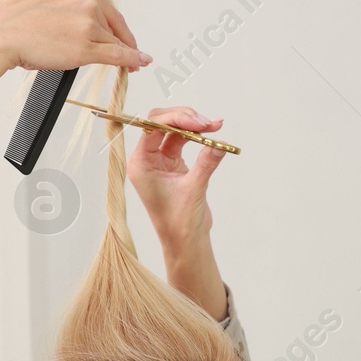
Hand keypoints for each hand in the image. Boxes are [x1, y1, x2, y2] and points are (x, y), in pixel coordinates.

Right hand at [0, 0, 151, 108]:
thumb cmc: (15, 21)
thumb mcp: (49, 5)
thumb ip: (71, 11)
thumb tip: (85, 27)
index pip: (109, 10)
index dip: (120, 28)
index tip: (125, 38)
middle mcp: (87, 2)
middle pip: (115, 27)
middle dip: (124, 43)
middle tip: (132, 56)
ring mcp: (88, 25)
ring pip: (115, 43)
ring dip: (123, 56)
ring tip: (128, 67)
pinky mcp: (86, 47)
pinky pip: (117, 55)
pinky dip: (131, 60)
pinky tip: (139, 64)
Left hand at [127, 106, 228, 248]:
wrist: (185, 241)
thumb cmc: (180, 222)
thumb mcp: (194, 189)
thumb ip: (206, 163)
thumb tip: (219, 143)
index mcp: (141, 163)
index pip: (152, 127)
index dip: (175, 119)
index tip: (199, 122)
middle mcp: (147, 159)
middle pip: (162, 123)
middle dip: (186, 119)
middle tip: (209, 123)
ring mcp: (160, 160)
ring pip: (174, 130)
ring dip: (195, 126)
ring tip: (215, 126)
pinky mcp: (173, 164)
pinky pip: (184, 141)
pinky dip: (198, 137)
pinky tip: (213, 135)